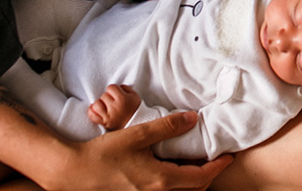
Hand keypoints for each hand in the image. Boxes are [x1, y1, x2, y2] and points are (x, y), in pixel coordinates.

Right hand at [48, 112, 229, 190]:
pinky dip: (175, 180)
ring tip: (195, 159)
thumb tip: (193, 118)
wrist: (72, 172)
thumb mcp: (139, 135)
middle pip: (193, 189)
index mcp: (162, 181)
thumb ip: (168, 126)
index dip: (218, 167)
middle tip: (216, 158)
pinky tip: (171, 166)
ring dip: (191, 178)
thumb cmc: (103, 154)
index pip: (201, 178)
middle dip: (208, 174)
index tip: (229, 156)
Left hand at [89, 84, 141, 130]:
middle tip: (112, 100)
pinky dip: (91, 111)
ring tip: (104, 105)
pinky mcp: (104, 123)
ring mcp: (108, 116)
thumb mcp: (134, 95)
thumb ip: (125, 88)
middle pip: (103, 95)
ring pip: (96, 105)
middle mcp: (115, 107)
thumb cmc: (134, 108)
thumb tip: (117, 86)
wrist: (136, 123)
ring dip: (99, 103)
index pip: (110, 87)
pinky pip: (92, 116)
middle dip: (107, 97)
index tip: (115, 93)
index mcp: (123, 99)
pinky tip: (96, 109)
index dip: (113, 89)